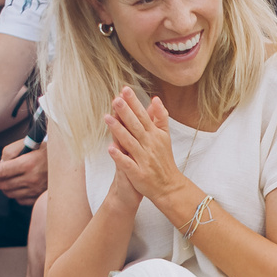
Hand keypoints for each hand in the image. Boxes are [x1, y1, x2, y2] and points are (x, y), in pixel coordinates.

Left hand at [0, 134, 47, 206]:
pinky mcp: (38, 196)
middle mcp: (32, 178)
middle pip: (2, 184)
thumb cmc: (46, 150)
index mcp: (28, 163)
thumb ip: (10, 152)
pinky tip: (14, 186)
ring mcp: (35, 189)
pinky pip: (19, 199)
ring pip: (9, 193)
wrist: (67, 161)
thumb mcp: (28, 143)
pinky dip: (13, 194)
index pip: (1, 170)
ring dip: (0, 187)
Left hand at [103, 87, 183, 209]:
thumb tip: (155, 99)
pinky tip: (110, 148)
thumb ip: (160, 118)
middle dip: (126, 112)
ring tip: (107, 118)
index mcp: (154, 135)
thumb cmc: (164, 160)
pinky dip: (119, 156)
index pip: (143, 116)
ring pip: (130, 142)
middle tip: (116, 99)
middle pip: (136, 126)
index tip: (125, 89)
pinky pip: (128, 164)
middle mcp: (149, 145)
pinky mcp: (138, 174)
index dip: (134, 103)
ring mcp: (144, 160)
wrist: (169, 187)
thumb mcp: (164, 136)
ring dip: (119, 130)